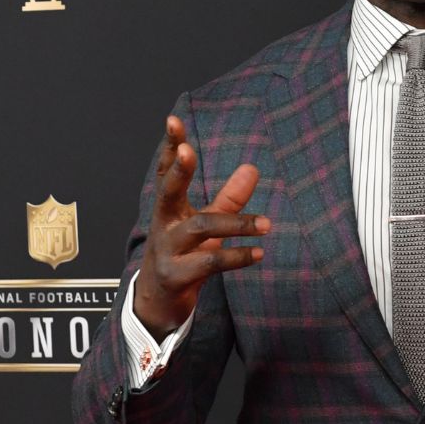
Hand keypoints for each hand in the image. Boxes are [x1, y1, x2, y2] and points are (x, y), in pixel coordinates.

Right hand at [133, 116, 268, 341]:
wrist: (158, 302)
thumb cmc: (183, 254)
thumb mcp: (205, 223)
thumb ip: (228, 197)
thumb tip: (252, 167)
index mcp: (169, 208)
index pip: (167, 171)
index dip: (171, 147)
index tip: (173, 121)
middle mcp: (164, 224)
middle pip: (168, 191)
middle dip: (178, 170)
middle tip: (189, 150)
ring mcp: (167, 251)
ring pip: (201, 228)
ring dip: (236, 224)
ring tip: (267, 225)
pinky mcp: (176, 276)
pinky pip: (208, 263)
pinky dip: (236, 257)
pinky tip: (258, 253)